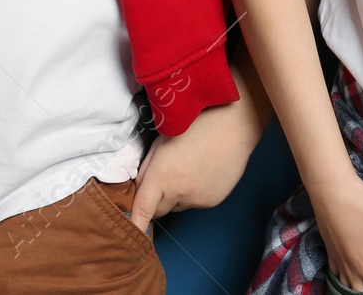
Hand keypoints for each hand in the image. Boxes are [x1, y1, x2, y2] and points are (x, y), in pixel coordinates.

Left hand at [129, 97, 261, 232]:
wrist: (231, 127)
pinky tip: (202, 172)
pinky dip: (194, 193)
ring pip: (177, 207)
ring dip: (176, 196)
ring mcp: (197, 199)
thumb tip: (140, 187)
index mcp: (162, 176)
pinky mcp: (212, 201)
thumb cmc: (194, 127)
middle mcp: (179, 193)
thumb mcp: (161, 142)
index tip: (130, 235)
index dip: (135, 223)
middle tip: (165, 177)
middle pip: (159, 211)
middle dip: (156, 200)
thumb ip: (147, 168)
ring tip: (188, 168)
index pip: (143, 209)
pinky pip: (195, 203)